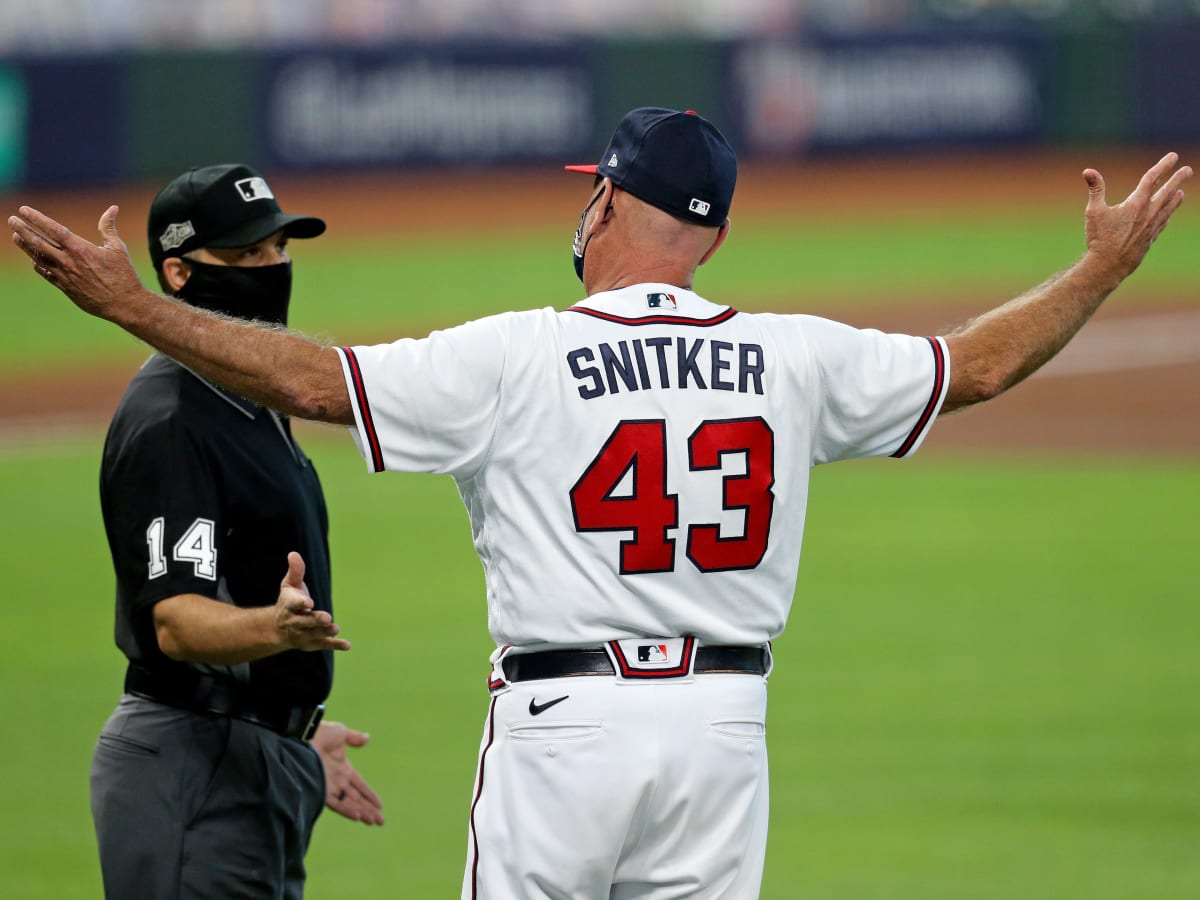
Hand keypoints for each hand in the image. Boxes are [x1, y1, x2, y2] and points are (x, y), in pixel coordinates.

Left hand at [9, 205, 144, 318]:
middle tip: (12, 220)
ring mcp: (65, 276)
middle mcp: (69, 262)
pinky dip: (38, 264)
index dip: (37, 219)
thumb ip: (109, 227)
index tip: (24, 210)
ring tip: (16, 237)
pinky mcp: (65, 288)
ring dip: (26, 246)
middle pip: (39, 243)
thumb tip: (113, 208)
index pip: (53, 230)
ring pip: (39, 258)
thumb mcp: (118, 248)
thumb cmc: (124, 275)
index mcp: (81, 249)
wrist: (124, 304)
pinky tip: (34, 259)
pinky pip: (46, 274)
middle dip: (23, 230)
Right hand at [275, 551, 350, 652]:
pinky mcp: (312, 643)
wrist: (276, 629)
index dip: (301, 603)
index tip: (309, 602)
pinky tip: (347, 645)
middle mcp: (295, 622)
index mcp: (289, 606)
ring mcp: (303, 634)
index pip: (294, 604)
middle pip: (305, 622)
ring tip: (336, 628)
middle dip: (315, 620)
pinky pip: (323, 645)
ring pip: (314, 634)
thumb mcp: (289, 585)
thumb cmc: (287, 602)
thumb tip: (293, 553)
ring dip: (325, 632)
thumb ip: (295, 571)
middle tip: (327, 618)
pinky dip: (335, 645)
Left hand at [310, 720, 384, 824]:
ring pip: (348, 803)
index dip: (370, 795)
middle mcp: (337, 780)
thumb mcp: (340, 732)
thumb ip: (354, 738)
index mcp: (343, 768)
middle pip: (356, 798)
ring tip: (372, 821)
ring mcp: (329, 786)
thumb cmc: (319, 732)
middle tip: (381, 821)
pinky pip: (336, 803)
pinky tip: (357, 815)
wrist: (302, 736)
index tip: (380, 805)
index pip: (359, 785)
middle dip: (369, 809)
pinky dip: (347, 809)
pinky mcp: (320, 790)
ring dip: (361, 812)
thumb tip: (368, 738)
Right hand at [1082, 152, 1190, 280]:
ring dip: (1176, 198)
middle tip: (1188, 170)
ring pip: (1168, 208)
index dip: (1163, 166)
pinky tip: (1168, 213)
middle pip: (1168, 191)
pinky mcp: (1151, 238)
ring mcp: (1152, 226)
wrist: (1109, 265)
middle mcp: (1149, 213)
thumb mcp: (1094, 212)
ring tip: (1181, 192)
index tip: (1173, 156)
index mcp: (1136, 203)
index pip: (1153, 179)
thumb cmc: (1099, 238)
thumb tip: (1088, 171)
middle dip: (1178, 179)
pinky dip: (1168, 214)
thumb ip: (1095, 189)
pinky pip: (1163, 222)